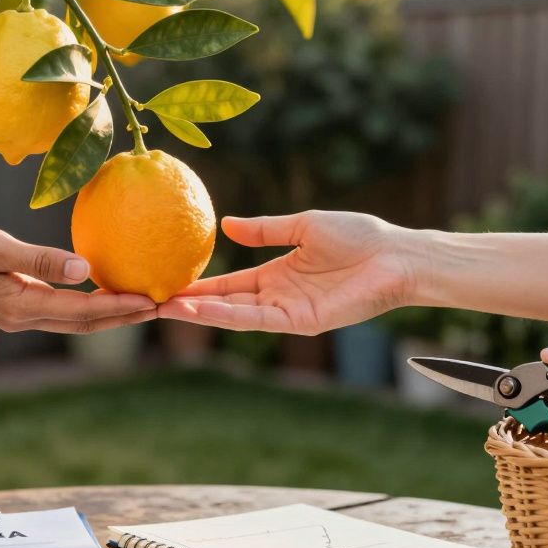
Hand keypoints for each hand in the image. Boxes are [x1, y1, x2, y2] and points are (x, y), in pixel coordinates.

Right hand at [0, 220, 156, 332]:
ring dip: (112, 313)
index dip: (122, 307)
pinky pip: (62, 309)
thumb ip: (40, 260)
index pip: (83, 311)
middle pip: (87, 323)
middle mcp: (24, 317)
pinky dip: (89, 304)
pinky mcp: (15, 305)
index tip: (155, 302)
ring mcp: (19, 314)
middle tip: (166, 309)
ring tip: (147, 304)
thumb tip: (86, 270)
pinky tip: (105, 291)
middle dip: (128, 316)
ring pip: (76, 319)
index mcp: (20, 306)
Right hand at [157, 211, 417, 335]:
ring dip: (201, 313)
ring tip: (166, 307)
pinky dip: (229, 316)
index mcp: (276, 274)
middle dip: (190, 304)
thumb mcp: (302, 225)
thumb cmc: (359, 236)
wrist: (396, 255)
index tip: (166, 281)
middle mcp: (278, 297)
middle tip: (152, 301)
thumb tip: (227, 225)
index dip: (199, 285)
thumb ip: (265, 229)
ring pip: (236, 316)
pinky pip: (259, 320)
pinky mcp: (302, 321)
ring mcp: (288, 312)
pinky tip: (203, 311)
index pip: (229, 284)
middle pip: (225, 304)